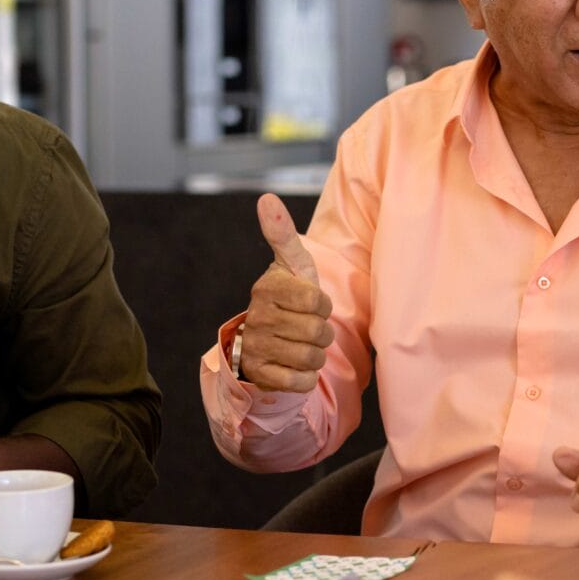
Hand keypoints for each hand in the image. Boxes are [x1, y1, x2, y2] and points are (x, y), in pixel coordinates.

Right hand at [236, 193, 333, 393]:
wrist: (264, 339)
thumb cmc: (289, 296)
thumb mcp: (291, 265)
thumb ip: (281, 233)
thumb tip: (266, 197)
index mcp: (267, 288)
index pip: (318, 302)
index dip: (322, 306)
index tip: (310, 304)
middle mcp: (257, 317)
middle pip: (318, 332)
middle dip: (322, 333)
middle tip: (307, 327)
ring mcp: (256, 347)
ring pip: (311, 358)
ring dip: (316, 356)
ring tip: (302, 346)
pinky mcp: (259, 375)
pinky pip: (301, 382)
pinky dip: (306, 378)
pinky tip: (294, 366)